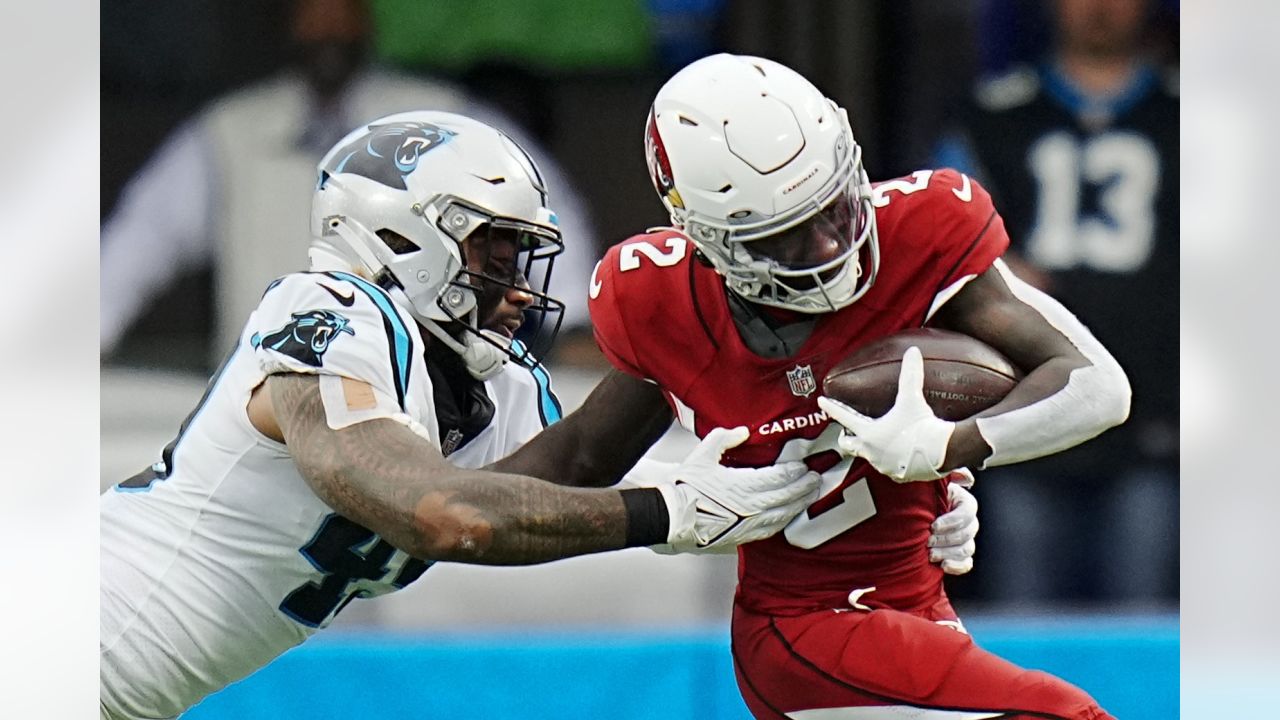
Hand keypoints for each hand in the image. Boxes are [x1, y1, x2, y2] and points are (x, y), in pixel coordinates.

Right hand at [639, 427, 820, 553]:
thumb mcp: (703, 454)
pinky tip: (788, 517)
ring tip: (810, 497)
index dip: (795, 471)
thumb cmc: (683, 488)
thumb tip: (742, 432)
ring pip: (783, 515)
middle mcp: (751, 507)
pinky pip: (770, 530)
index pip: (780, 477)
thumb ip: (725, 439)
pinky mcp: (742, 538)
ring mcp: (748, 525)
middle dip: (804, 487)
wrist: (669, 518)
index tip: (804, 466)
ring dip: (799, 505)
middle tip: (817, 479)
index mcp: (743, 485)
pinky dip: (783, 522)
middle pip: (787, 496)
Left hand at [817, 346, 954, 481]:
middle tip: (849, 429)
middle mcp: (871, 451)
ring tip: (877, 440)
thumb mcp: (912, 398)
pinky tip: (898, 453)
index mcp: (868, 433)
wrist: (942, 451)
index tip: (822, 401)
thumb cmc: (922, 426)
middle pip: (848, 445)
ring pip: (869, 456)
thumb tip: (913, 352)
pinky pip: (888, 467)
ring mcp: (883, 466)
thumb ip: (910, 374)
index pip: (843, 417)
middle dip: (846, 437)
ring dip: (870, 448)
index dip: (831, 407)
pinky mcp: (897, 476)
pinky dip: (890, 459)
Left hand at [929, 473, 978, 574]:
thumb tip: (965, 476)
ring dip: (949, 553)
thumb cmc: (919, 498)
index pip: (968, 511)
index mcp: (962, 501)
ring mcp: (965, 539)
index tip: (933, 526)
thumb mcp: (929, 484)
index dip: (952, 520)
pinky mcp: (959, 555)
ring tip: (930, 554)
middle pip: (968, 532)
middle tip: (928, 541)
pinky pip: (967, 563)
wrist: (907, 518)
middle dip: (946, 539)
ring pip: (967, 548)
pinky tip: (943, 565)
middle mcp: (967, 521)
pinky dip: (957, 566)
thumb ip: (947, 476)